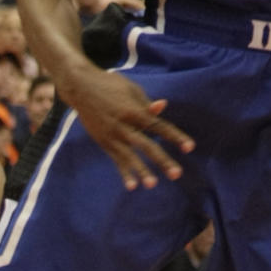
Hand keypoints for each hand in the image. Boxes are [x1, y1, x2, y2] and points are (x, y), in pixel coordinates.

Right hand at [70, 67, 192, 189]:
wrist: (80, 87)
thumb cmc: (110, 84)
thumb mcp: (130, 89)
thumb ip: (145, 103)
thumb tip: (163, 106)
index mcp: (134, 110)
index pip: (159, 126)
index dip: (175, 136)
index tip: (190, 147)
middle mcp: (124, 126)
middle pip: (147, 145)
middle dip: (163, 160)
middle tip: (177, 174)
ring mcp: (113, 136)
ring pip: (131, 157)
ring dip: (142, 171)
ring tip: (153, 185)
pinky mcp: (104, 142)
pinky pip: (116, 160)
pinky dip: (124, 172)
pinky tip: (132, 186)